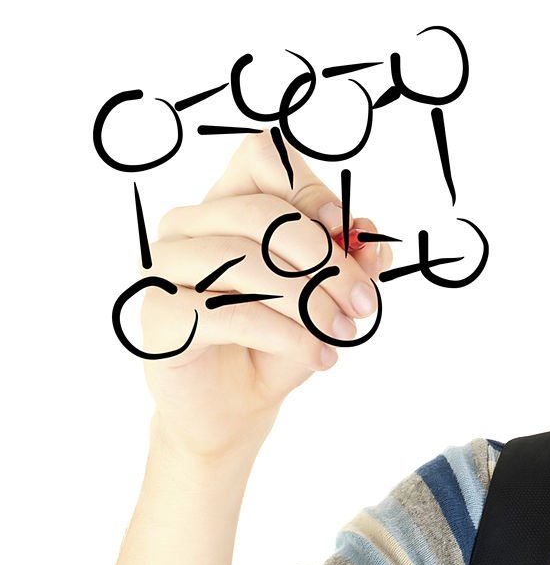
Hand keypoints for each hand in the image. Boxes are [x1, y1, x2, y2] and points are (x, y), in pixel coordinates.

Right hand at [140, 133, 392, 460]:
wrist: (235, 408)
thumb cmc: (277, 342)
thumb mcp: (325, 299)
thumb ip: (350, 264)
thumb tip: (374, 239)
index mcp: (226, 203)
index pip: (261, 156)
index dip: (308, 187)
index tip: (346, 229)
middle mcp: (187, 225)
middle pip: (261, 213)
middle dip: (326, 258)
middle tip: (363, 302)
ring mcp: (164, 267)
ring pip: (244, 260)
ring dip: (309, 300)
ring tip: (346, 333)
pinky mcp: (159, 315)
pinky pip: (229, 314)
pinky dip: (286, 334)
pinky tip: (319, 355)